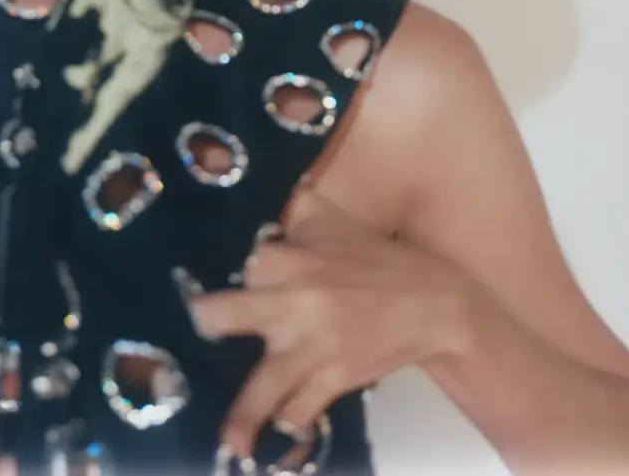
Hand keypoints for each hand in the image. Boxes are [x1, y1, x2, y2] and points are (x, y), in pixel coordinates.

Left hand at [191, 200, 473, 457]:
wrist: (432, 302)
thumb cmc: (373, 257)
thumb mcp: (329, 217)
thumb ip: (293, 206)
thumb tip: (261, 185)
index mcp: (285, 255)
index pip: (240, 268)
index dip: (233, 278)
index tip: (208, 292)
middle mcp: (290, 299)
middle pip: (223, 315)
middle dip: (206, 323)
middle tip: (196, 333)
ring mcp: (310, 345)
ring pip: (262, 385)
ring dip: (241, 418)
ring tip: (228, 444)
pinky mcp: (333, 379)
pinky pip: (299, 409)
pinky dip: (288, 420)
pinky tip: (279, 429)